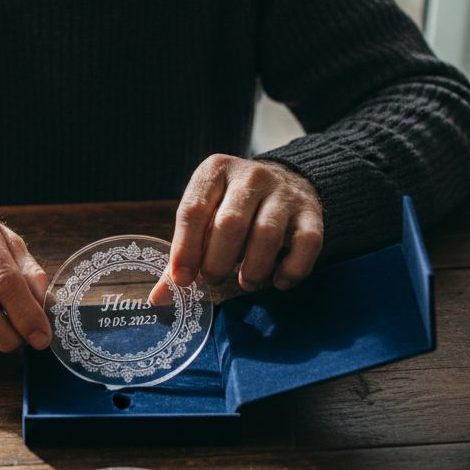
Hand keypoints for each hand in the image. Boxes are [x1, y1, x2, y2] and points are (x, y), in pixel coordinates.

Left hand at [167, 154, 323, 292]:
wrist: (285, 182)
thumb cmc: (232, 207)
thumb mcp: (204, 218)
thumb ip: (182, 255)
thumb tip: (158, 299)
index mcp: (215, 170)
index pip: (193, 211)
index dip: (185, 250)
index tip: (182, 280)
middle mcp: (251, 176)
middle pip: (229, 224)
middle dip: (217, 262)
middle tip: (214, 279)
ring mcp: (284, 192)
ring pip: (266, 235)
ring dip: (253, 269)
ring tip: (245, 282)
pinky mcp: (312, 212)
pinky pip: (307, 244)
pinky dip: (290, 270)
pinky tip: (277, 281)